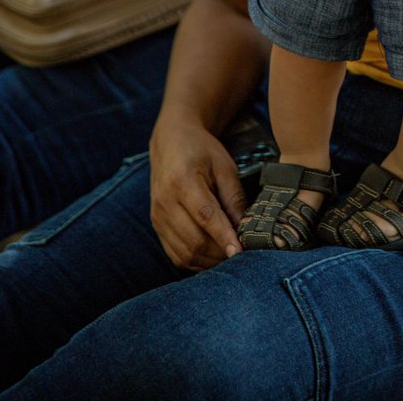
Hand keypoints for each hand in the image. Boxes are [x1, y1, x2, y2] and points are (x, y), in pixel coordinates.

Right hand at [149, 114, 247, 269]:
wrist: (170, 142)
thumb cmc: (200, 150)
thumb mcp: (224, 165)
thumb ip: (234, 197)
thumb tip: (246, 228)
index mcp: (182, 181)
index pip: (205, 216)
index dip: (223, 236)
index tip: (240, 251)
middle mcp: (165, 202)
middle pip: (194, 240)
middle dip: (220, 252)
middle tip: (243, 251)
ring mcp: (158, 216)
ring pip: (185, 252)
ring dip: (209, 260)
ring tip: (229, 254)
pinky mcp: (156, 226)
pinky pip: (176, 254)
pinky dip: (196, 261)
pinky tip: (212, 255)